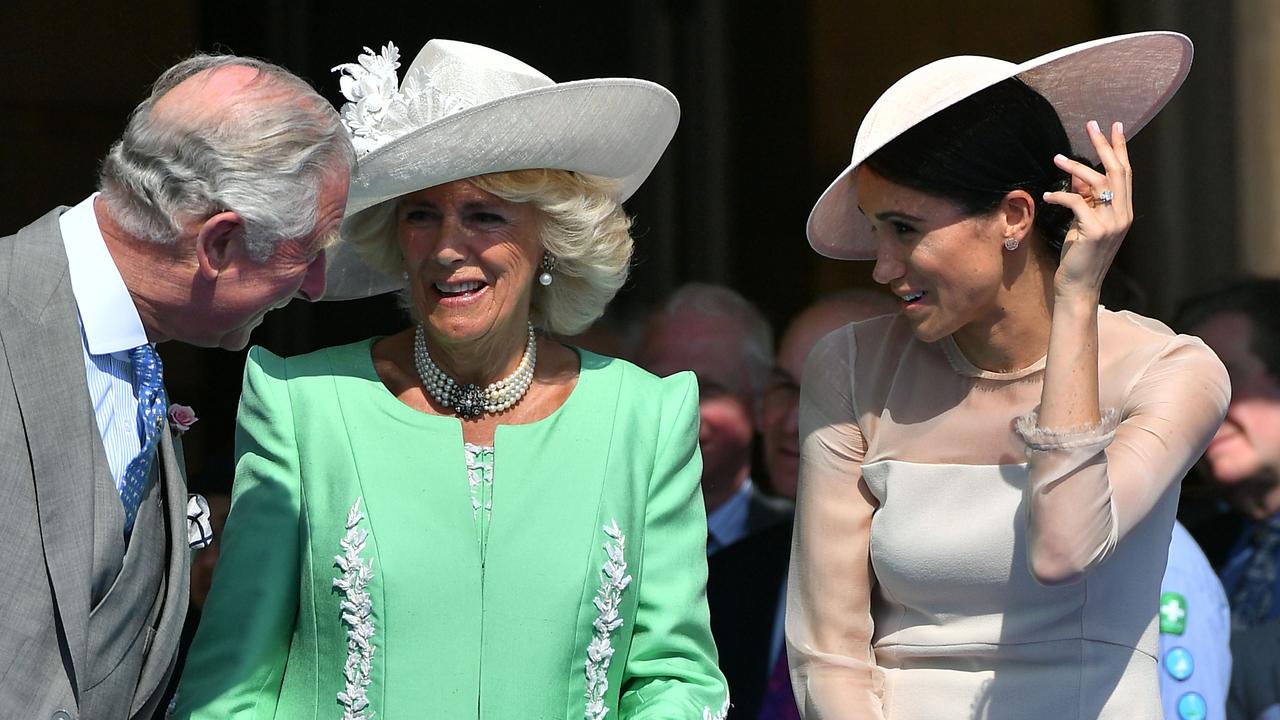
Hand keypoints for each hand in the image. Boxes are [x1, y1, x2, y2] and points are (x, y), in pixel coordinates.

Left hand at [1042, 120, 1132, 299]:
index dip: (1120, 149)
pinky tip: (1047, 196)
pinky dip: (1061, 196)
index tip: (1114, 127)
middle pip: (1116, 171)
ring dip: (1075, 168)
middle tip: (1092, 124)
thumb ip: (1085, 200)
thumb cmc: (1079, 256)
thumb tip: (1077, 177)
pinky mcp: (1095, 232)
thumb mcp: (1083, 223)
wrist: (1078, 286)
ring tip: (1057, 158)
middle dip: (1104, 145)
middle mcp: (1122, 214)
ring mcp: (1111, 223)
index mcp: (1123, 211)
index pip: (1125, 173)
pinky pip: (1077, 203)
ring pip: (1097, 183)